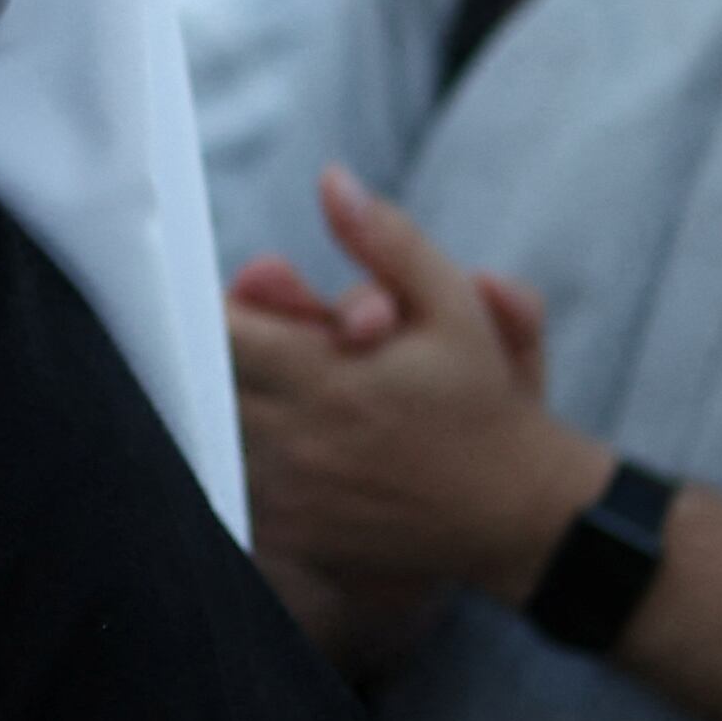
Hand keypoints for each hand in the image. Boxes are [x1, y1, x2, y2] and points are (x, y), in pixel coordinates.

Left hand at [229, 170, 605, 605]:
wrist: (518, 518)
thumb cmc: (485, 404)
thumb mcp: (455, 308)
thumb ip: (388, 242)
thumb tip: (331, 181)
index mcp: (328, 380)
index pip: (219, 333)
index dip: (220, 311)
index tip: (248, 303)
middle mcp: (295, 441)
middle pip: (203, 382)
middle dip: (228, 355)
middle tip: (273, 346)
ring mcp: (286, 497)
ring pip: (211, 434)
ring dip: (232, 406)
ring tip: (287, 398)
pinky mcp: (286, 538)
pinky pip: (228, 491)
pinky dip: (241, 462)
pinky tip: (287, 448)